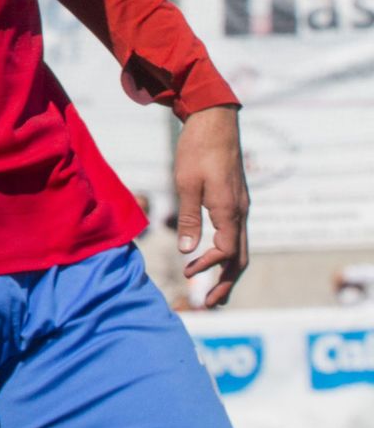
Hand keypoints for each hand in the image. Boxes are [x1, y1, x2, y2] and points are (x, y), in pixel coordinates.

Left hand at [174, 105, 249, 306]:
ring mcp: (241, 207)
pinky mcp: (236, 201)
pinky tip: (214, 259)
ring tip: (214, 292)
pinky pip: (237, 235)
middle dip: (226, 284)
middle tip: (210, 305)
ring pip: (241, 248)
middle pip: (240, 259)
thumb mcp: (187, 184)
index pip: (226, 253)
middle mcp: (241, 212)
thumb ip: (188, 218)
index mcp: (230, 211)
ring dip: (228, 272)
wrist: (214, 122)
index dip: (208, 267)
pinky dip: (228, 254)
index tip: (187, 273)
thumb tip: (187, 251)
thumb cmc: (197, 150)